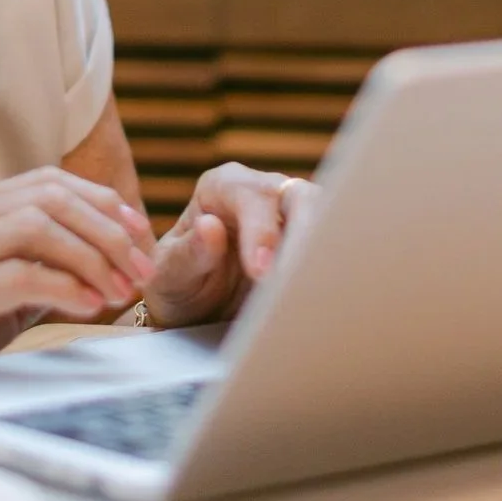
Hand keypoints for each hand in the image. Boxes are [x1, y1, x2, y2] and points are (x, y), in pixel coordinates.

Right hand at [0, 168, 158, 349]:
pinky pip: (19, 275)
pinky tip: (89, 305)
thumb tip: (115, 252)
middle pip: (48, 198)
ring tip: (119, 289)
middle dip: (107, 230)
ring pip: (36, 227)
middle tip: (140, 267)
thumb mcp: (2, 280)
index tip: (138, 230)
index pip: (46, 180)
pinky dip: (65, 287)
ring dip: (91, 257)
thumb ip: (45, 259)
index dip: (100, 200)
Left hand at [144, 164, 319, 329]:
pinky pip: (332, 247)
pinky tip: (326, 294)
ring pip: (328, 218)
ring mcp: (292, 216)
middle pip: (300, 197)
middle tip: (298, 277)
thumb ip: (188, 252)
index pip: (251, 197)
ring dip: (324, 252)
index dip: (260, 231)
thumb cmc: (179, 283)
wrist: (195, 312)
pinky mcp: (311, 243)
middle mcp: (262, 193)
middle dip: (306, 234)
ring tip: (316, 289)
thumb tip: (211, 227)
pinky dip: (332, 268)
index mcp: (222, 187)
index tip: (261, 271)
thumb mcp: (169, 273)